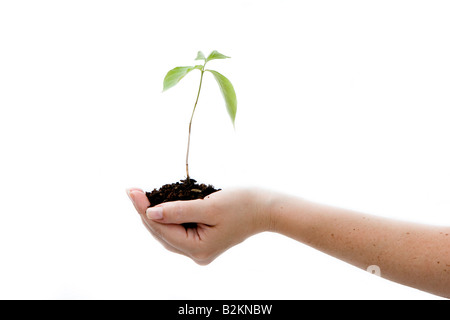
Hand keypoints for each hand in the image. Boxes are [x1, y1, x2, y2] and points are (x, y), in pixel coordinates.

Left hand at [126, 188, 270, 264]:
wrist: (266, 209)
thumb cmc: (242, 204)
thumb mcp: (208, 206)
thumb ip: (178, 211)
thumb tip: (150, 213)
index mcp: (198, 249)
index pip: (162, 229)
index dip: (143, 209)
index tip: (131, 190)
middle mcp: (197, 254)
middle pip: (162, 233)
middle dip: (146, 212)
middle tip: (131, 191)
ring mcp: (200, 249)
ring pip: (168, 233)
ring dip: (154, 215)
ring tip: (140, 196)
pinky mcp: (203, 241)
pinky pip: (178, 231)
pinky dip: (168, 218)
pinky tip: (159, 204)